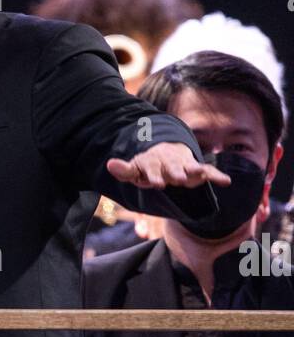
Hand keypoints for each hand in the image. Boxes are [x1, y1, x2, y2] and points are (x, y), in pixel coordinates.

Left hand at [106, 142, 230, 190]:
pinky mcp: (196, 169)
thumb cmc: (148, 166)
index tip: (156, 183)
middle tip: (179, 179)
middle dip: (176, 172)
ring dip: (195, 170)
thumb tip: (109, 164)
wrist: (165, 153)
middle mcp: (170, 162)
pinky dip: (216, 175)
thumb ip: (124, 170)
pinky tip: (226, 181)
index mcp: (153, 162)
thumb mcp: (134, 169)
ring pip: (191, 166)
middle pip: (173, 167)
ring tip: (202, 174)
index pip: (152, 169)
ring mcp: (184, 164)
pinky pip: (208, 171)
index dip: (154, 176)